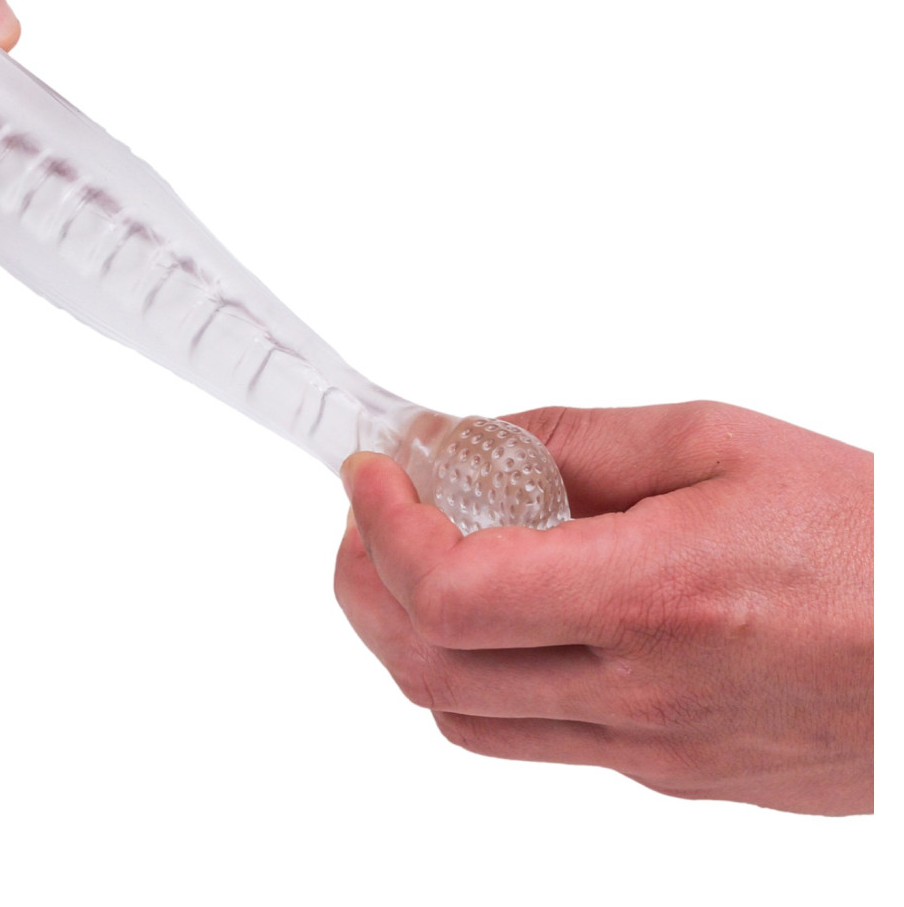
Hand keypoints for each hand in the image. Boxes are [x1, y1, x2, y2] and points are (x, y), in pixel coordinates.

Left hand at [335, 401, 872, 813]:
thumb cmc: (870, 540)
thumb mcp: (718, 442)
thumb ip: (576, 440)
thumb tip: (470, 440)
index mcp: (652, 599)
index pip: (448, 591)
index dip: (383, 527)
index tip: (371, 473)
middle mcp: (645, 696)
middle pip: (428, 666)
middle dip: (365, 583)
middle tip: (367, 516)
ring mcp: (658, 753)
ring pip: (467, 716)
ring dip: (412, 635)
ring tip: (418, 559)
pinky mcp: (677, 778)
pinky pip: (537, 740)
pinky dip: (484, 676)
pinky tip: (507, 614)